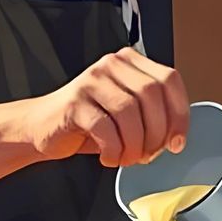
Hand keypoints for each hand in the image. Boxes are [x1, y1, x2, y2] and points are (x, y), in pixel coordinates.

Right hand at [30, 49, 188, 167]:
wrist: (42, 126)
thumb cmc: (88, 121)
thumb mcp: (125, 113)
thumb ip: (151, 115)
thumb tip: (175, 137)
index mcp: (129, 63)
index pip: (169, 80)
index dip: (180, 113)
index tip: (177, 140)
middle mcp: (111, 65)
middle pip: (151, 95)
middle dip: (156, 133)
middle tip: (149, 153)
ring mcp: (91, 81)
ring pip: (129, 111)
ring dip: (135, 144)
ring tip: (128, 157)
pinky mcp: (75, 102)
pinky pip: (105, 128)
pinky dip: (113, 150)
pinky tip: (110, 156)